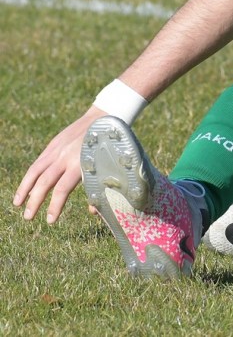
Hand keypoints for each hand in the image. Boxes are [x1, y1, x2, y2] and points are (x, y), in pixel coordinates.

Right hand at [13, 106, 107, 222]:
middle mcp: (65, 157)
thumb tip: (94, 211)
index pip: (62, 190)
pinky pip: (38, 163)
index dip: (54, 206)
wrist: (104, 117)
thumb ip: (98, 187)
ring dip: (24, 189)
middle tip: (28, 218)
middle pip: (44, 183)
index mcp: (80, 163)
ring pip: (35, 171)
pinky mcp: (53, 145)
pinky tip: (26, 187)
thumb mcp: (107, 166)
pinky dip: (30, 176)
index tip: (50, 220)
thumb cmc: (110, 146)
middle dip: (34, 202)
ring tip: (17, 204)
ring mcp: (56, 150)